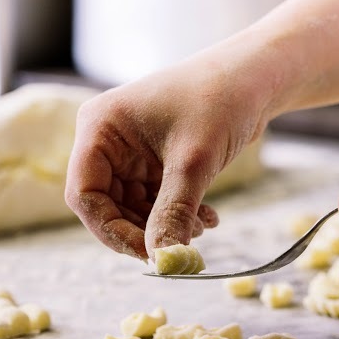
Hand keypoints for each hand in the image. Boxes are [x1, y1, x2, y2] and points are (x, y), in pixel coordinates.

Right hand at [65, 49, 272, 259]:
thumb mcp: (193, 161)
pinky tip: (208, 218)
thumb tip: (164, 262)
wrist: (254, 77)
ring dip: (166, 224)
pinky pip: (157, 198)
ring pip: (135, 206)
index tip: (148, 253)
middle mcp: (110, 140)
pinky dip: (179, 213)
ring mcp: (133, 150)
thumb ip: (173, 213)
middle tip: (180, 247)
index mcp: (100, 128)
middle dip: (145, 229)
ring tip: (201, 227)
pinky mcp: (157, 159)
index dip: (111, 230)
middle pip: (108, 204)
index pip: (84, 194)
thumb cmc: (219, 101)